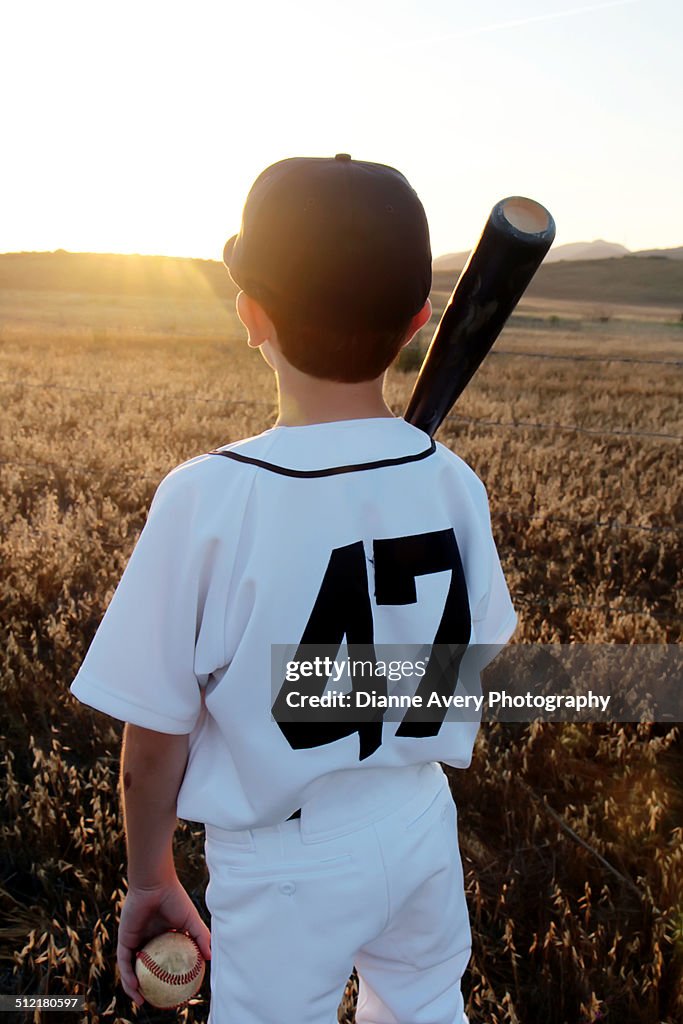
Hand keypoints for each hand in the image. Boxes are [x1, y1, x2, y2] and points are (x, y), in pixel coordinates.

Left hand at [116, 873, 211, 1007]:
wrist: (155, 885)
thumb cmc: (174, 898)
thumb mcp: (191, 921)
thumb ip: (200, 938)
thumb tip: (211, 958)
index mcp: (163, 936)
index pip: (163, 961)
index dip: (166, 977)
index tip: (174, 991)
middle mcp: (148, 939)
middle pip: (146, 968)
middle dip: (148, 986)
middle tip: (155, 1001)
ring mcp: (135, 940)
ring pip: (133, 968)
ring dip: (134, 986)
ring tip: (141, 1001)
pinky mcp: (125, 939)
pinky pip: (125, 961)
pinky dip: (128, 975)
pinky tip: (134, 986)